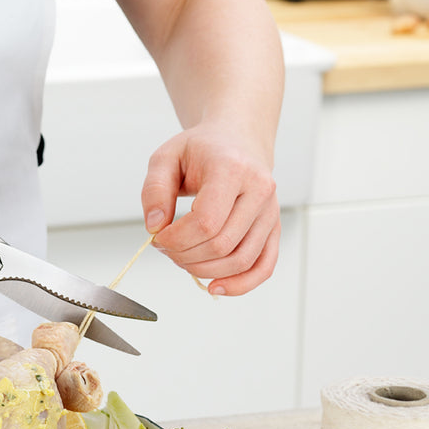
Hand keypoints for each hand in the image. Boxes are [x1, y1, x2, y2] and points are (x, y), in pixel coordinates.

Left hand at [141, 121, 279, 295]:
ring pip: (240, 261)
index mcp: (233, 169)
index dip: (176, 239)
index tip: (158, 237)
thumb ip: (154, 190)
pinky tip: (216, 287)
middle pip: (221, 245)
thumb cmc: (202, 150)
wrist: (236, 141)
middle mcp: (259, 191)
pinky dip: (241, 284)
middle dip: (185, 256)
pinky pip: (263, 267)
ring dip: (204, 270)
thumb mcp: (166, 157)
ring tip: (182, 258)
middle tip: (166, 247)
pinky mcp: (273, 228)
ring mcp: (271, 212)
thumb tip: (154, 226)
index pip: (206, 222)